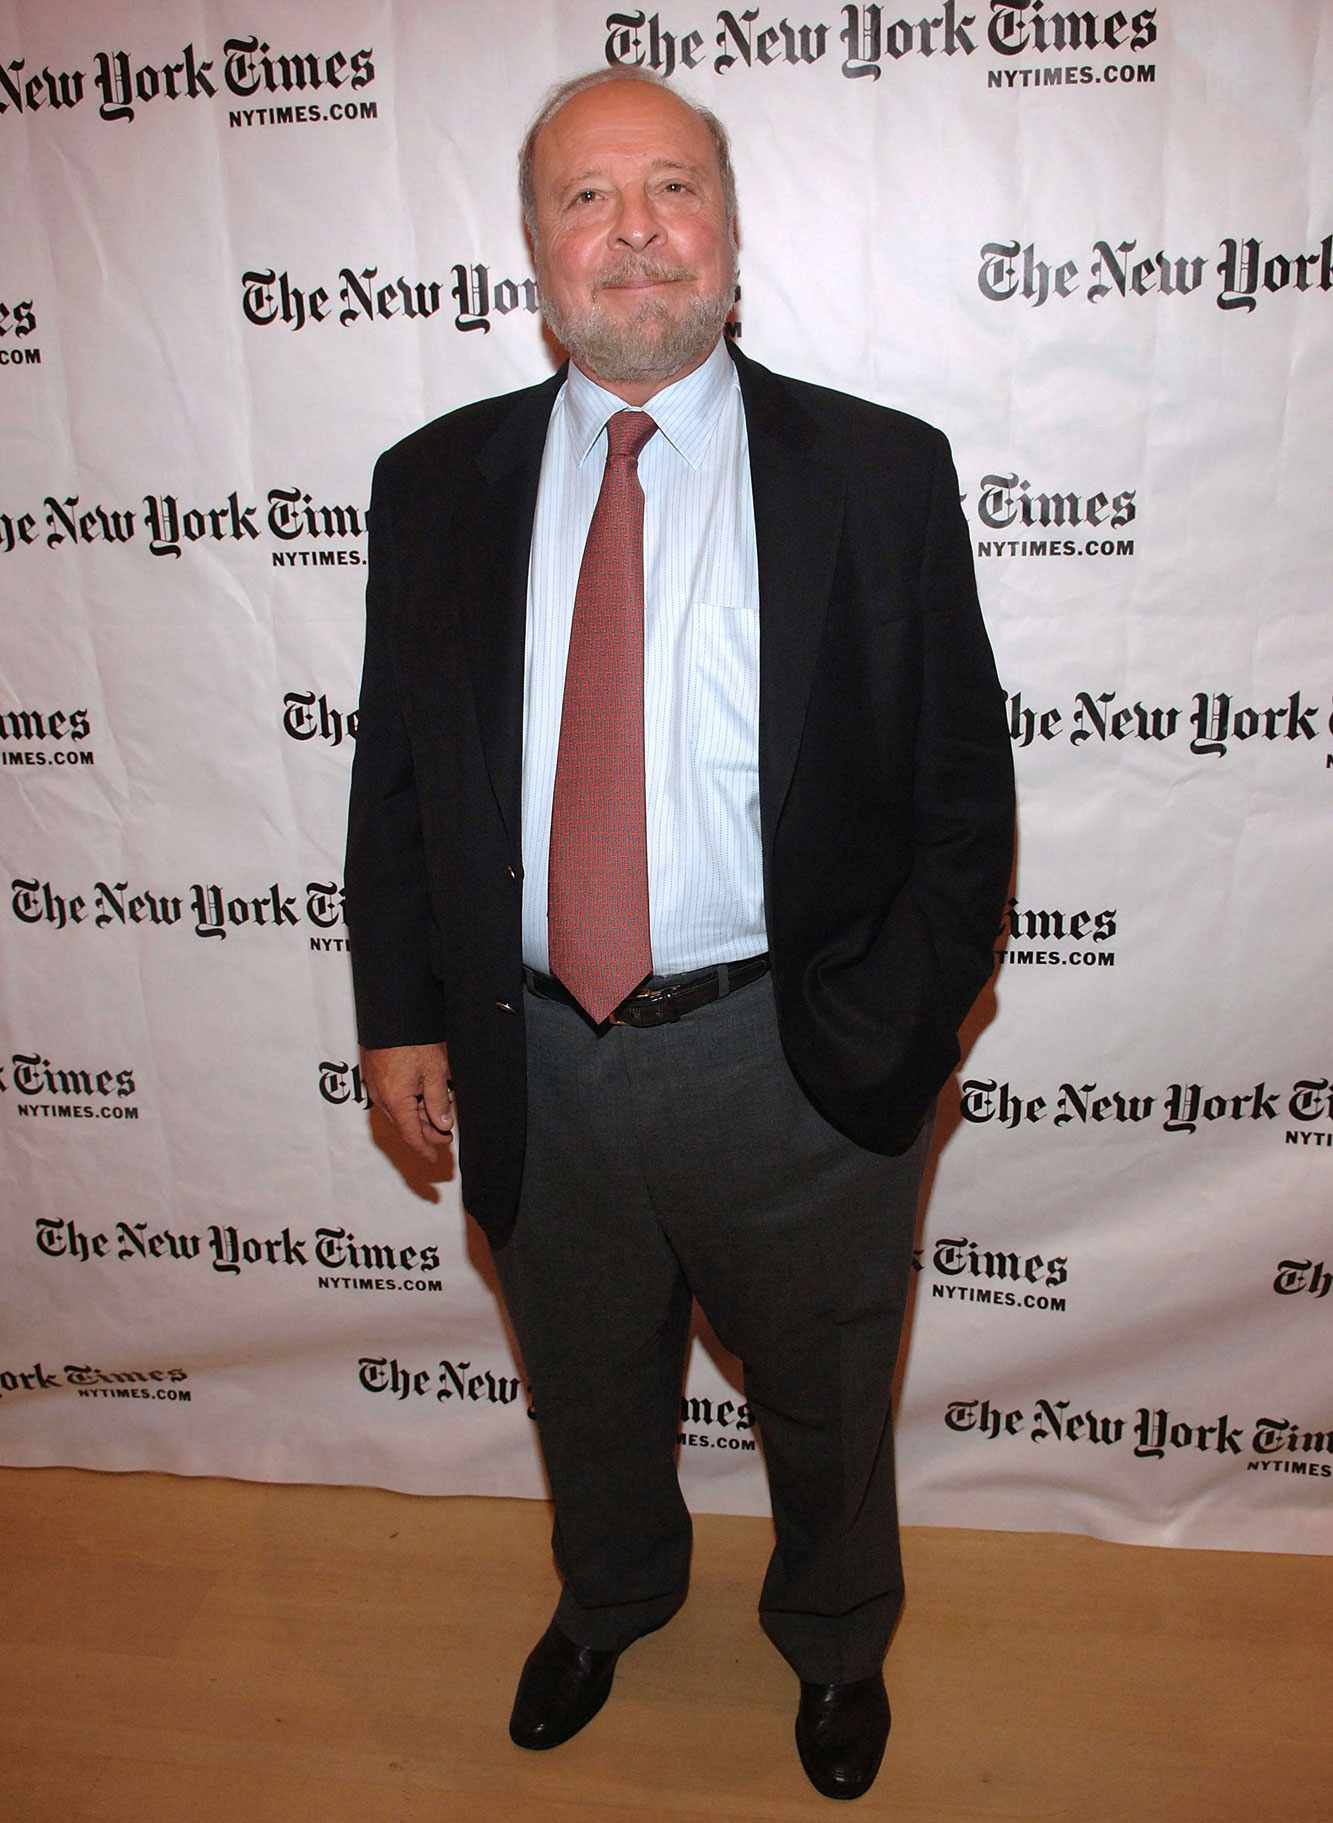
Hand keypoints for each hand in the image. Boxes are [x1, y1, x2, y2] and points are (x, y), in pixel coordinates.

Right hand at [360, 1042, 452, 1162]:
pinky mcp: (374, 1075)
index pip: (412, 1136)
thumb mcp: (434, 1071)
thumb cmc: (412, 1040)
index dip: (425, 1149)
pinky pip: (392, 1099)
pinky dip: (408, 1103)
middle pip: (405, 1125)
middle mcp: (381, 1097)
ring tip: (439, 1113)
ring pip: (399, 1111)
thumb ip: (438, 1101)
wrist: (390, 1014)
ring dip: (418, 1117)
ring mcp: (376, 1086)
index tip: (435, 1158)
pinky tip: (422, 1096)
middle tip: (447, 1134)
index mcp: (396, 1101)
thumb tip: (443, 1125)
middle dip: (426, 1133)